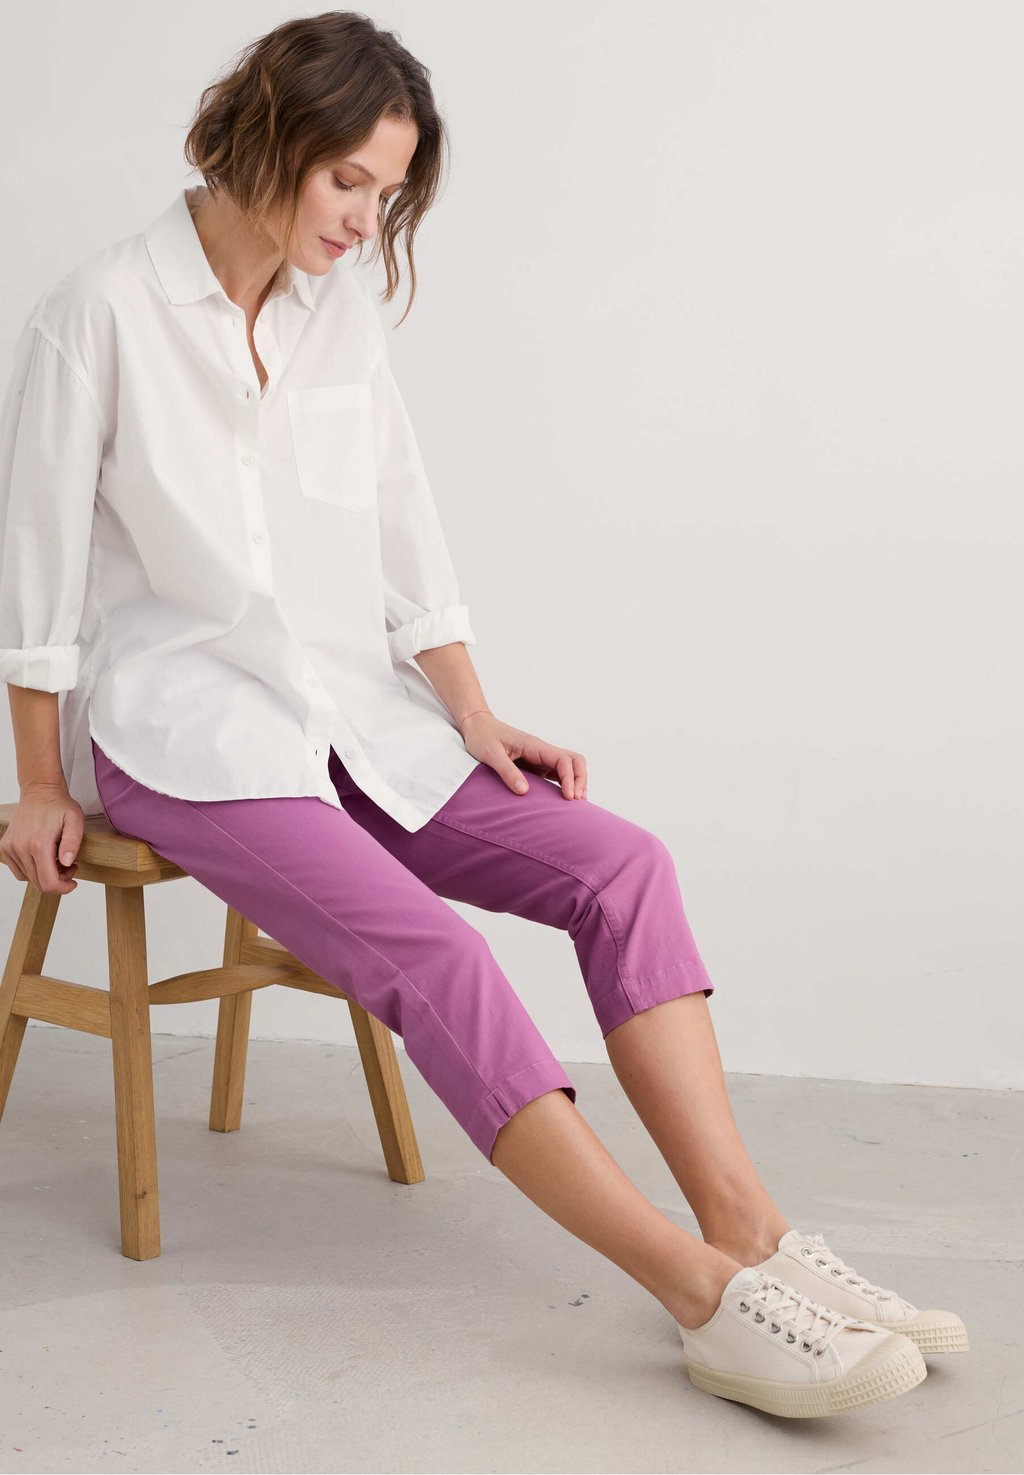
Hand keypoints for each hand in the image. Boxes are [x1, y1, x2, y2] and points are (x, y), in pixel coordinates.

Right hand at [0, 783, 84, 893]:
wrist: (39, 792)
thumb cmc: (59, 806)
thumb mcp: (75, 821)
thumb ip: (73, 842)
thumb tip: (67, 863)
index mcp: (39, 845)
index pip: (48, 883)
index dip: (63, 888)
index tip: (74, 882)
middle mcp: (20, 848)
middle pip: (38, 883)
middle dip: (57, 881)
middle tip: (69, 867)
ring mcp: (10, 848)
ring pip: (28, 878)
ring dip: (45, 875)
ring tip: (57, 860)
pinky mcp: (5, 847)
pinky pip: (19, 871)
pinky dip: (32, 870)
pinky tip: (44, 858)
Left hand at [459, 711, 587, 799]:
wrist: (477, 726)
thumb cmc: (483, 737)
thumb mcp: (491, 754)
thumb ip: (507, 771)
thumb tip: (524, 791)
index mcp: (534, 746)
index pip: (564, 759)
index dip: (570, 778)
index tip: (568, 796)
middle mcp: (542, 751)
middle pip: (575, 761)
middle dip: (580, 780)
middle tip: (577, 801)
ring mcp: (541, 758)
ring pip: (570, 767)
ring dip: (576, 783)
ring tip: (575, 805)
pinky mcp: (536, 765)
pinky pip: (557, 773)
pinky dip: (565, 785)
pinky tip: (563, 799)